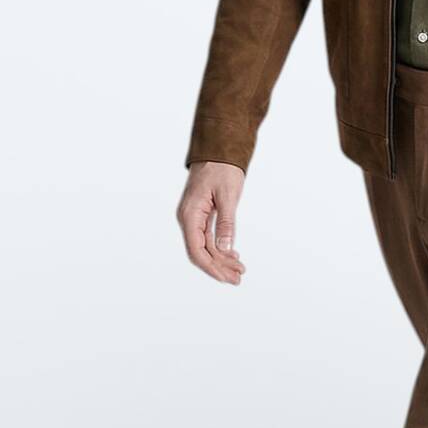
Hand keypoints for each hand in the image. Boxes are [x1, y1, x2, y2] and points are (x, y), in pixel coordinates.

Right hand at [177, 162, 246, 284]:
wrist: (217, 149)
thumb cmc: (222, 168)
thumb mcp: (228, 195)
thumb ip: (226, 223)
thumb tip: (225, 249)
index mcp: (190, 214)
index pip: (196, 250)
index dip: (211, 267)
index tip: (227, 277)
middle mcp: (188, 218)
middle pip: (200, 252)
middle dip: (219, 267)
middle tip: (239, 278)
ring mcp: (193, 217)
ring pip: (205, 246)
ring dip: (221, 260)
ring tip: (240, 270)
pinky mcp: (201, 215)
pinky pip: (208, 237)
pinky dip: (220, 248)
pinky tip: (233, 255)